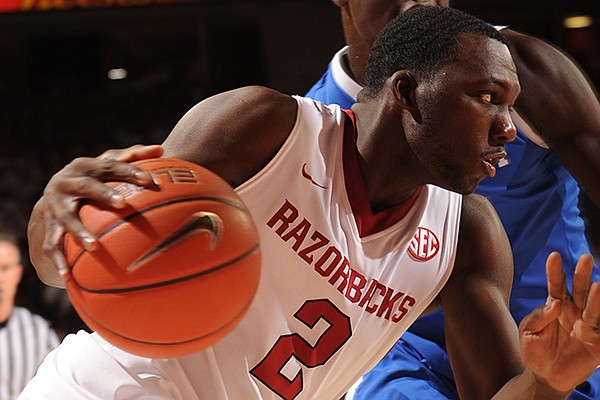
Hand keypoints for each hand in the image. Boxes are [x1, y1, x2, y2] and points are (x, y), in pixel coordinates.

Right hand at [28, 144, 163, 286]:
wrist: (53, 195)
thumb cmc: (94, 178)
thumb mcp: (108, 165)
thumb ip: (133, 157)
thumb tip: (161, 149)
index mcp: (85, 166)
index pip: (110, 166)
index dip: (129, 172)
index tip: (150, 181)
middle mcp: (66, 183)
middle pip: (86, 187)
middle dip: (103, 194)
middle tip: (122, 203)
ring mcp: (55, 206)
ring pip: (66, 219)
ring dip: (79, 232)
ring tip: (94, 246)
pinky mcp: (48, 227)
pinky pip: (52, 245)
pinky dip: (59, 260)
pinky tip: (68, 277)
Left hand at [519, 252, 599, 392]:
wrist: (544, 377)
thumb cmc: (534, 350)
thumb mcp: (528, 331)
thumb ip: (539, 317)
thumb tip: (555, 304)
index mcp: (555, 305)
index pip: (556, 284)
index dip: (555, 271)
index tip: (554, 255)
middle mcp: (573, 311)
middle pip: (579, 289)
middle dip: (581, 274)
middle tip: (584, 258)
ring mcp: (585, 325)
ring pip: (592, 306)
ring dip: (596, 295)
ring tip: (598, 284)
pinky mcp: (596, 341)